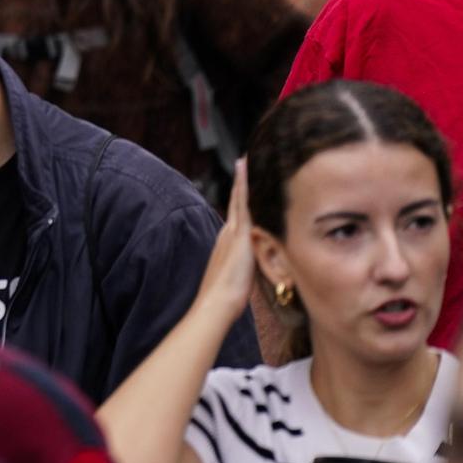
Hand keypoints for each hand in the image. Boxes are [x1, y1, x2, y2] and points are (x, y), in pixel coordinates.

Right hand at [198, 159, 257, 319]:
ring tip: (244, 160)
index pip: (237, 215)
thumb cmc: (226, 298)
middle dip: (240, 182)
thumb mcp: (237, 279)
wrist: (216, 302)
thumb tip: (247, 275)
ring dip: (242, 179)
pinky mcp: (241, 234)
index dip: (240, 198)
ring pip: (239, 199)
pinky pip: (244, 203)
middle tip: (243, 161)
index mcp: (227, 243)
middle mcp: (227, 233)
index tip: (243, 183)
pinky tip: (246, 171)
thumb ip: (242, 271)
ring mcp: (232, 232)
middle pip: (236, 202)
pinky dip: (244, 186)